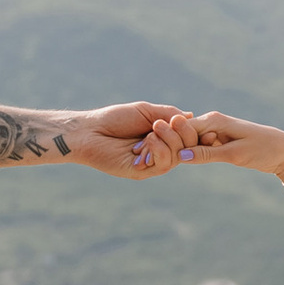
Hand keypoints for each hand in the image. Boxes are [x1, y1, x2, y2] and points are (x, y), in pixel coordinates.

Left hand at [68, 103, 192, 177]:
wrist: (90, 131)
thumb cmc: (115, 119)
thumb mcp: (146, 111)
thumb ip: (169, 113)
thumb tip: (192, 116)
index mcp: (162, 137)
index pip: (187, 137)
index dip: (193, 131)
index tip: (189, 122)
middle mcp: (159, 152)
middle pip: (187, 148)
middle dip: (182, 133)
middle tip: (166, 122)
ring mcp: (151, 164)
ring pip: (176, 157)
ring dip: (169, 140)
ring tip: (152, 130)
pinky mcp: (142, 173)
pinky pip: (163, 165)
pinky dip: (159, 150)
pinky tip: (146, 142)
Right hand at [151, 111, 283, 189]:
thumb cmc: (263, 149)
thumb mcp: (234, 154)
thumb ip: (206, 155)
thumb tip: (179, 156)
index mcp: (214, 120)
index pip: (182, 128)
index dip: (164, 139)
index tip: (145, 151)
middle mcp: (212, 123)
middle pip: (182, 134)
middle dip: (166, 145)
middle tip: (142, 158)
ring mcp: (215, 132)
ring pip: (189, 142)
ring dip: (176, 151)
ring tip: (152, 161)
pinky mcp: (220, 141)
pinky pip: (199, 147)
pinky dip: (190, 155)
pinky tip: (176, 162)